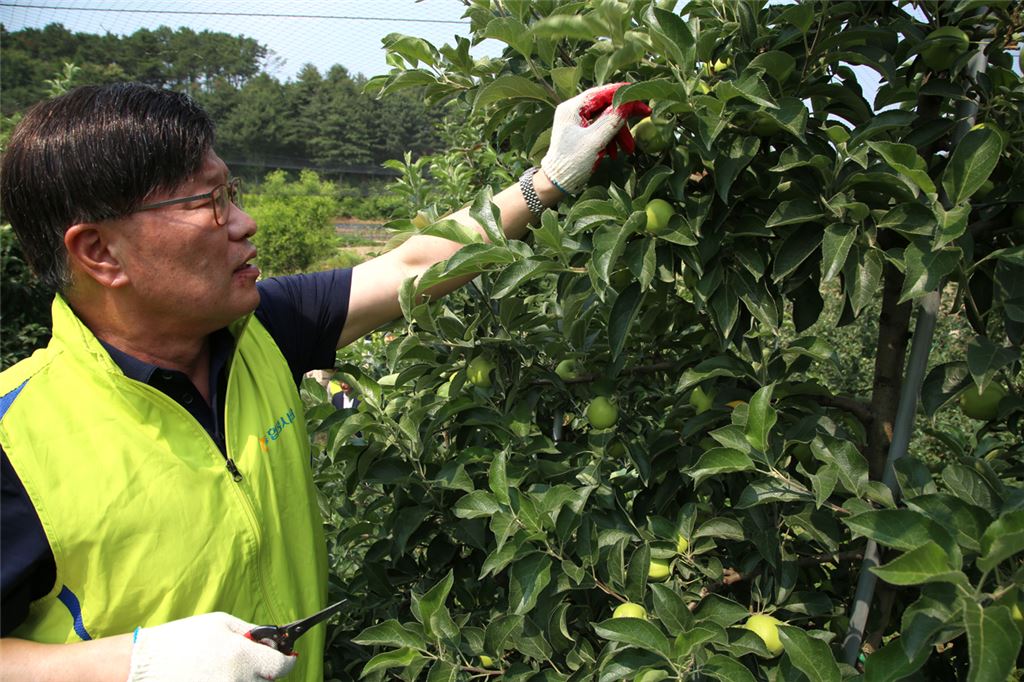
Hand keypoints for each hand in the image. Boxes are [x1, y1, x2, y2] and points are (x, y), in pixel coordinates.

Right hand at [128, 612, 296, 681]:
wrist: (145, 664)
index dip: (286, 660)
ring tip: (226, 666)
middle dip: (263, 669)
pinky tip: (217, 675)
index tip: (287, 657)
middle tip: (247, 658)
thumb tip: (274, 639)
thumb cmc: (182, 639)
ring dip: (247, 677)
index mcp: (242, 656)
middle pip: (268, 680)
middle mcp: (237, 680)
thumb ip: (252, 632)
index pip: (281, 666)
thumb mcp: (221, 623)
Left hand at [541, 83, 650, 193]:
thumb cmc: (571, 163)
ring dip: (619, 133)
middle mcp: (573, 111)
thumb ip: (612, 121)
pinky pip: (600, 130)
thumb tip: (629, 103)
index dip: (623, 93)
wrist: (556, 183)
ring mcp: (577, 122)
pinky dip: (610, 139)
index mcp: (572, 108)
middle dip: (623, 118)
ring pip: (605, 120)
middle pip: (605, 106)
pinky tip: (614, 154)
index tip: (640, 95)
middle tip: (645, 115)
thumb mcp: (595, 141)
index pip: (601, 93)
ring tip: (629, 149)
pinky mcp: (581, 133)